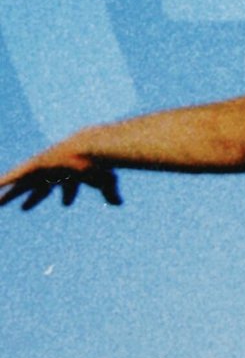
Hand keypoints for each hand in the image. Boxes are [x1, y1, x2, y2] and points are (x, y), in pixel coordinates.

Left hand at [0, 138, 121, 211]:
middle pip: (41, 187)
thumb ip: (110, 193)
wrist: (85, 149)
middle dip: (33, 198)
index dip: (68, 194)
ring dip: (9, 196)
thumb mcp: (106, 182)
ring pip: (20, 186)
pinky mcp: (26, 171)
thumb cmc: (96, 166)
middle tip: (25, 208)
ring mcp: (38, 171)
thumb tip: (118, 203)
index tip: (66, 204)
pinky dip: (0, 184)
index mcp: (70, 174)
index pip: (68, 186)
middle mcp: (53, 172)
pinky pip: (7, 180)